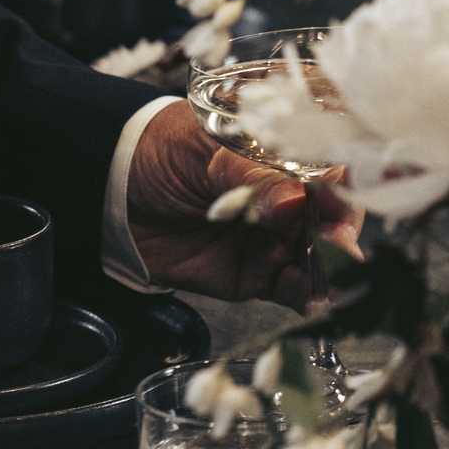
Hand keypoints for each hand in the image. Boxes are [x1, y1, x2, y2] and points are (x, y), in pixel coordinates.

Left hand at [125, 108, 362, 306]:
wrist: (108, 192)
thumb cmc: (160, 152)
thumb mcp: (207, 154)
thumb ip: (251, 179)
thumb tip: (293, 201)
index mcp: (285, 154)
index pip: (329, 169)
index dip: (340, 189)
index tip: (338, 206)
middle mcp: (288, 196)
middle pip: (330, 218)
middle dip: (337, 234)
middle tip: (337, 248)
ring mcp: (273, 237)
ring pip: (315, 256)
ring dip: (325, 270)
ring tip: (326, 281)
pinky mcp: (255, 275)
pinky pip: (289, 289)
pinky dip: (303, 295)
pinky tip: (308, 297)